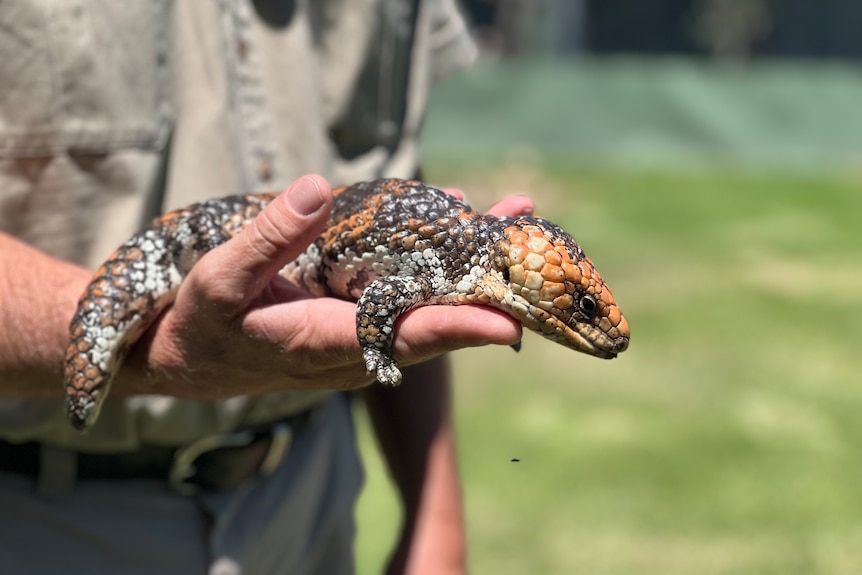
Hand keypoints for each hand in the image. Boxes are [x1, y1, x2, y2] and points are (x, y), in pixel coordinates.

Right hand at [118, 175, 532, 398]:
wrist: (193, 362)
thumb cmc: (204, 322)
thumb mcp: (222, 279)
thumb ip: (269, 238)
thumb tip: (317, 187)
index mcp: (327, 344)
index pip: (404, 337)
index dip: (459, 328)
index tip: (510, 322)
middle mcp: (357, 352)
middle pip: (436, 321)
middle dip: (487, 282)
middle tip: (525, 228)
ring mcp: (364, 343)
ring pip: (431, 310)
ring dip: (473, 269)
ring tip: (511, 215)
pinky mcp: (362, 329)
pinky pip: (412, 301)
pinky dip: (442, 268)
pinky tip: (461, 228)